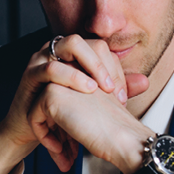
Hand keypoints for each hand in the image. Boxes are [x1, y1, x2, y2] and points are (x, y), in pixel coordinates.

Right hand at [0, 35, 146, 173]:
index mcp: (72, 54)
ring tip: (94, 94)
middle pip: (79, 41)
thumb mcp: (93, 102)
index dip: (113, 69)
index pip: (99, 47)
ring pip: (62, 50)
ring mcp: (40, 60)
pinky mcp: (29, 76)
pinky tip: (73, 107)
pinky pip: (47, 71)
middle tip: (110, 90)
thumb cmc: (63, 113)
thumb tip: (144, 81)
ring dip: (80, 73)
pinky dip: (64, 87)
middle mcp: (55, 51)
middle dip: (98, 64)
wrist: (35, 132)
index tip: (121, 96)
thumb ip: (116, 89)